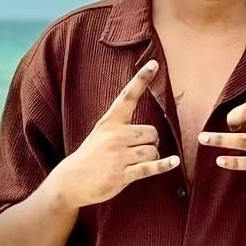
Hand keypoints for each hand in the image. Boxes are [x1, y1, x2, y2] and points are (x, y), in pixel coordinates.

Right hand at [61, 60, 179, 206]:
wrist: (70, 181)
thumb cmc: (91, 155)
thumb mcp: (102, 133)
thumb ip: (122, 126)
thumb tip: (152, 130)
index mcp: (110, 121)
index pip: (128, 96)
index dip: (141, 79)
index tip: (154, 64)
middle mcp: (114, 136)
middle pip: (152, 132)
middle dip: (152, 141)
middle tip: (140, 150)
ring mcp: (118, 156)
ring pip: (153, 150)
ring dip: (153, 156)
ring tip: (137, 161)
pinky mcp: (122, 174)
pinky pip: (149, 167)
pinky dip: (163, 165)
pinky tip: (174, 161)